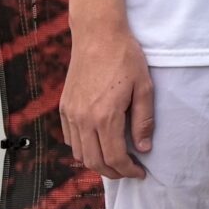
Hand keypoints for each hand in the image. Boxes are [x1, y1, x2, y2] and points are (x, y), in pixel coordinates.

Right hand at [59, 22, 152, 178]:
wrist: (98, 35)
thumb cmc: (125, 57)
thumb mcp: (143, 87)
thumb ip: (143, 120)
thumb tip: (143, 148)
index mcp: (105, 116)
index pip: (114, 157)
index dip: (128, 170)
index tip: (140, 172)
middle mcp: (83, 120)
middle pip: (94, 161)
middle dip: (113, 172)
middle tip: (129, 171)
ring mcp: (71, 114)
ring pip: (79, 154)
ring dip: (97, 163)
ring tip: (115, 160)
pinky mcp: (64, 107)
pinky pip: (71, 139)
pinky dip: (84, 149)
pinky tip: (98, 144)